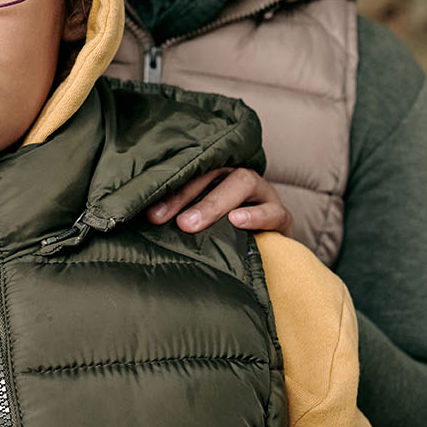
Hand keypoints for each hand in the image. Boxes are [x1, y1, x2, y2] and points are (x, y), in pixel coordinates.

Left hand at [145, 167, 290, 236]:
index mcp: (213, 175)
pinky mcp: (282, 215)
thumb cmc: (224, 235)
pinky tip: (237, 221)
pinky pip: (273, 210)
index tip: (149, 215)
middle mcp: (236, 176)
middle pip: (211, 173)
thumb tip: (144, 226)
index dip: (168, 191)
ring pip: (242, 182)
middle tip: (165, 219)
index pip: (188, 173)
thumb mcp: (199, 225)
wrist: (270, 254)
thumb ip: (178, 220)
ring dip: (214, 203)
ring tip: (191, 224)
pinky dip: (255, 215)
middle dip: (185, 195)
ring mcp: (262, 193)